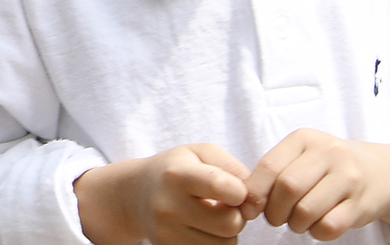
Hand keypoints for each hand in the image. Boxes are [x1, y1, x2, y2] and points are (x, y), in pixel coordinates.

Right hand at [77, 144, 253, 244]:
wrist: (136, 193)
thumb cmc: (177, 169)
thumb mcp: (200, 153)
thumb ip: (233, 168)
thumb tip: (254, 204)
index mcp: (176, 174)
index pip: (224, 188)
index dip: (241, 191)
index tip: (233, 188)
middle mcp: (168, 206)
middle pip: (231, 223)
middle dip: (236, 214)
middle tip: (223, 204)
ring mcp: (166, 233)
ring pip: (226, 244)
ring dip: (227, 232)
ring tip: (210, 216)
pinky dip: (215, 243)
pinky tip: (201, 228)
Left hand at [245, 131, 389, 239]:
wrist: (379, 172)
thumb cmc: (325, 168)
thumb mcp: (300, 158)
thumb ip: (273, 174)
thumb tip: (245, 205)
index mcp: (304, 139)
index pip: (270, 166)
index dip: (255, 192)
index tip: (250, 209)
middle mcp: (328, 153)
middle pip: (288, 188)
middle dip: (274, 211)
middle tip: (276, 219)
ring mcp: (349, 178)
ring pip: (307, 210)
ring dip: (295, 224)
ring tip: (297, 222)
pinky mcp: (362, 204)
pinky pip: (329, 226)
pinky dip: (316, 233)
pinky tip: (317, 227)